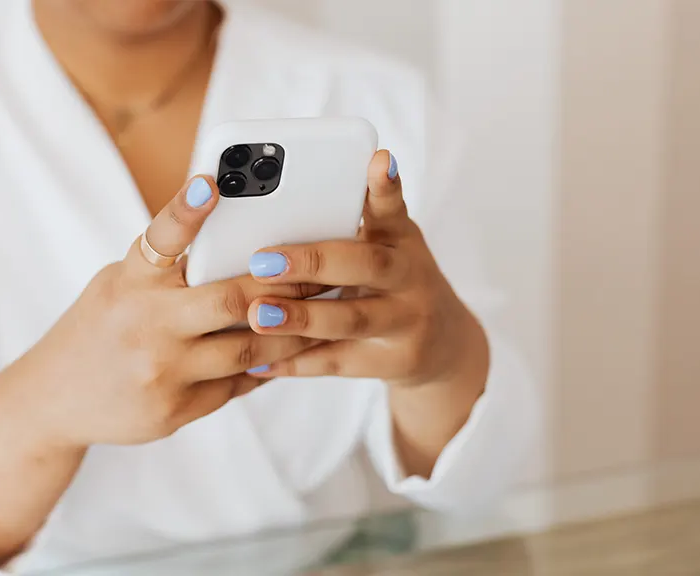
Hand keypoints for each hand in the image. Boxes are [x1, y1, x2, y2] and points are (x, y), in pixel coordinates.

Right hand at [15, 176, 319, 447]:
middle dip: (284, 284)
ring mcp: (161, 372)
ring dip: (292, 331)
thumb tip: (239, 246)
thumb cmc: (99, 327)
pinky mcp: (175, 410)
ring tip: (323, 313)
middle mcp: (144, 324)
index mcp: (128, 282)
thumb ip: (168, 270)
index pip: (159, 238)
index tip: (211, 180)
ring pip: (249, 349)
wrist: (53, 401)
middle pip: (230, 299)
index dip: (185, 208)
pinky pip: (237, 384)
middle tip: (322, 269)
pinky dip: (268, 365)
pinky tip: (293, 351)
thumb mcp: (120, 285)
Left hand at [243, 151, 487, 388]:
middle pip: (365, 265)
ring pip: (350, 319)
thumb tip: (269, 210)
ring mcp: (405, 322)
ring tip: (258, 314)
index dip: (385, 186)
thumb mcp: (384, 244)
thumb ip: (345, 225)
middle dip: (312, 262)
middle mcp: (409, 277)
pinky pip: (337, 362)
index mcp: (400, 238)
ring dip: (301, 318)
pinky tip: (259, 362)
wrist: (442, 344)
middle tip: (262, 261)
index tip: (378, 159)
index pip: (392, 207)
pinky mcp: (392, 361)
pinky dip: (296, 362)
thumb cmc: (391, 279)